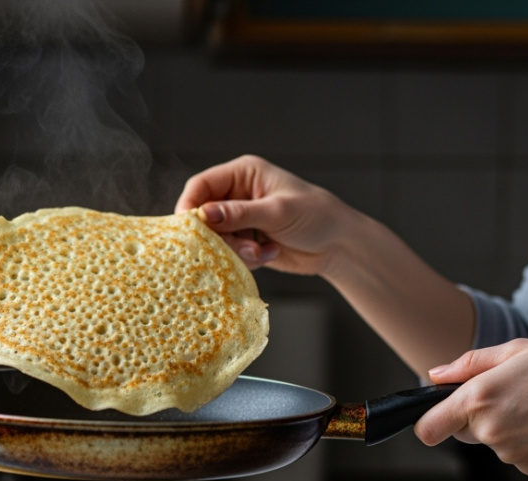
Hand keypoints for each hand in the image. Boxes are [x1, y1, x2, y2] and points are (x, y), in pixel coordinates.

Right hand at [175, 155, 367, 276]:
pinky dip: (246, 259)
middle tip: (240, 246)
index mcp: (243, 174)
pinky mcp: (245, 241)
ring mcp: (241, 220)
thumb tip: (204, 215)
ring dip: (235, 251)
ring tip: (261, 251)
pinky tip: (270, 252)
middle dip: (219, 236)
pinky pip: (229, 254)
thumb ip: (239, 214)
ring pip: (215, 240)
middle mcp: (237, 195)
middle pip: (204, 216)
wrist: (338, 244)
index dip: (190, 206)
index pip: (201, 186)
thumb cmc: (316, 216)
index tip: (189, 230)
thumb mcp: (277, 211)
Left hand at [415, 339, 527, 475]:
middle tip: (510, 394)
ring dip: (503, 427)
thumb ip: (468, 365)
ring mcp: (510, 454)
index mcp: (479, 399)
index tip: (436, 416)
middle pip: (460, 432)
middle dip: (474, 417)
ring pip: (490, 442)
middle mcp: (490, 431)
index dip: (428, 422)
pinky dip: (524, 441)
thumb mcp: (515, 351)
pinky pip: (514, 454)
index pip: (428, 428)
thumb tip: (436, 375)